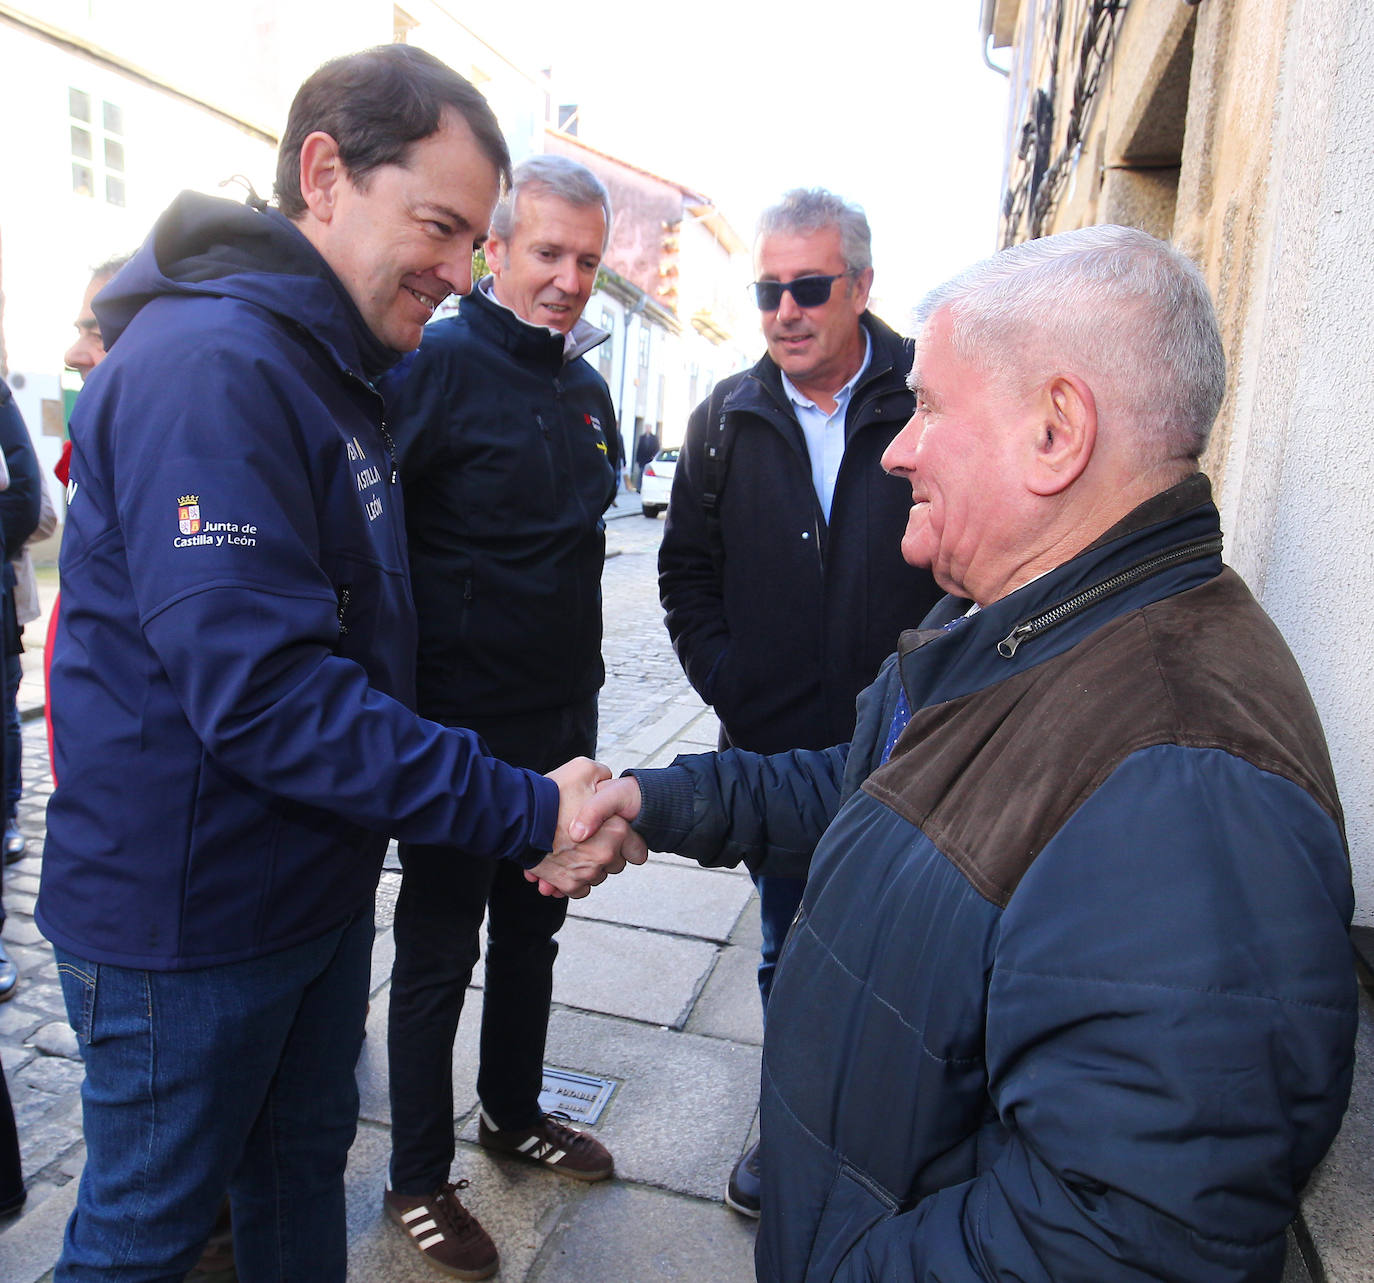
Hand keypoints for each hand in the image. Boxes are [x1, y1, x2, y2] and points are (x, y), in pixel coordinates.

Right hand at [525, 765, 646, 897]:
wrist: (519, 816)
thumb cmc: (550, 792)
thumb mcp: (584, 769)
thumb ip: (604, 776)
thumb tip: (608, 781)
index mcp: (616, 830)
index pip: (638, 849)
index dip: (629, 843)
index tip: (619, 839)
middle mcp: (605, 855)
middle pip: (617, 864)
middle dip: (607, 854)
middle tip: (590, 840)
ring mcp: (587, 872)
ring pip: (597, 876)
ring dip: (589, 866)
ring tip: (573, 850)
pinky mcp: (568, 884)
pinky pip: (580, 889)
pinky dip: (574, 880)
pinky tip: (564, 865)